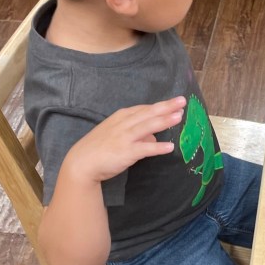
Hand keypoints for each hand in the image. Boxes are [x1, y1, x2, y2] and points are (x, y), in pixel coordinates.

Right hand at [63, 97, 185, 184]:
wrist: (81, 163)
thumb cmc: (98, 148)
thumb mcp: (116, 135)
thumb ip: (136, 133)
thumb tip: (154, 135)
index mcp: (121, 117)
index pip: (144, 109)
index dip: (160, 105)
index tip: (175, 102)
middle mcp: (123, 124)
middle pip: (148, 113)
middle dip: (166, 106)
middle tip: (183, 101)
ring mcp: (124, 137)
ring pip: (148, 126)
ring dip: (164, 121)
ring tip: (179, 117)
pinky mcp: (125, 152)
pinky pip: (145, 149)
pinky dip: (157, 147)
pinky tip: (170, 147)